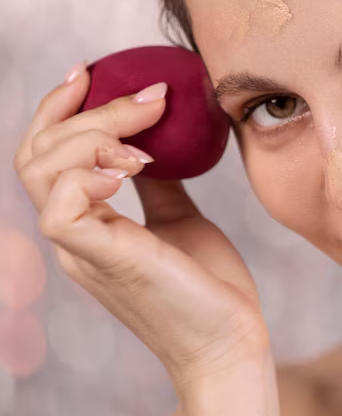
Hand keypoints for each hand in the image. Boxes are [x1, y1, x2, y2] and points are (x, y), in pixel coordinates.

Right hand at [14, 65, 269, 394]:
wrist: (231, 344)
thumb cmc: (209, 288)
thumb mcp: (181, 220)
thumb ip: (159, 183)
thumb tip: (160, 138)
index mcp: (85, 226)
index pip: (42, 156)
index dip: (57, 108)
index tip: (88, 71)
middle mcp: (72, 237)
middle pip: (36, 153)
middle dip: (85, 110)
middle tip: (146, 98)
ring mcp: (80, 252)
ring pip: (41, 172)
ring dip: (93, 136)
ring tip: (145, 142)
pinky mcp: (103, 261)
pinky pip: (62, 208)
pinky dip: (90, 173)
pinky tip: (135, 167)